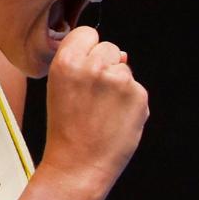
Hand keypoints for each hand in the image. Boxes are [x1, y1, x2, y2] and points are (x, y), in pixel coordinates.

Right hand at [42, 26, 148, 195]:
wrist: (78, 165)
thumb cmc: (67, 128)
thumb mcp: (60, 88)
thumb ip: (83, 64)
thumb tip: (122, 55)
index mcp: (66, 62)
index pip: (87, 33)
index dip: (87, 50)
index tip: (83, 69)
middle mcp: (93, 66)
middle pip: (110, 48)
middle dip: (105, 66)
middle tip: (92, 97)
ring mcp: (118, 80)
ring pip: (124, 69)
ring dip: (118, 86)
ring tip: (102, 112)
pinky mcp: (138, 95)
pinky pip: (137, 89)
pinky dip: (130, 103)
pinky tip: (115, 120)